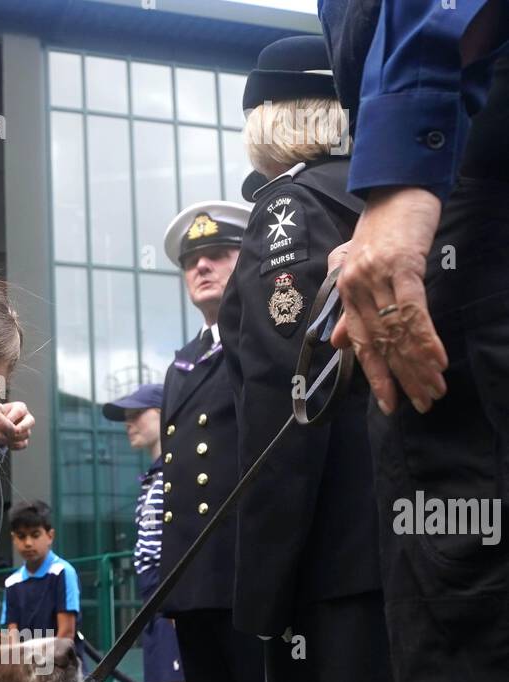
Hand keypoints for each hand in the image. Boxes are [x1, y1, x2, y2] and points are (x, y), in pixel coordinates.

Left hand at [0, 400, 34, 450]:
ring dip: (17, 437)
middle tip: (14, 431)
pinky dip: (16, 445)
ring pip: (27, 434)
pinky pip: (23, 444)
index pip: (20, 411)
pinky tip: (7, 445)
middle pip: (30, 422)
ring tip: (5, 438)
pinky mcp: (23, 440)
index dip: (12, 416)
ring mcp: (26, 430)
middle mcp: (26, 418)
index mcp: (20, 408)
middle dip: (22, 427)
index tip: (4, 420)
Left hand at [332, 187, 445, 415]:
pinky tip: (436, 361)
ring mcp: (377, 277)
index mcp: (346, 292)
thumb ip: (348, 307)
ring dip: (418, 366)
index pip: (360, 344)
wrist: (397, 185)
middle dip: (402, 379)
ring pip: (397, 333)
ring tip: (433, 390)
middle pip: (380, 344)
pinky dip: (425, 340)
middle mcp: (356, 288)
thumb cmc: (383, 227)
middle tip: (421, 404)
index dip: (376, 376)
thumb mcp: (358, 267)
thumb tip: (337, 343)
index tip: (390, 404)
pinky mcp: (401, 266)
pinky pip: (413, 311)